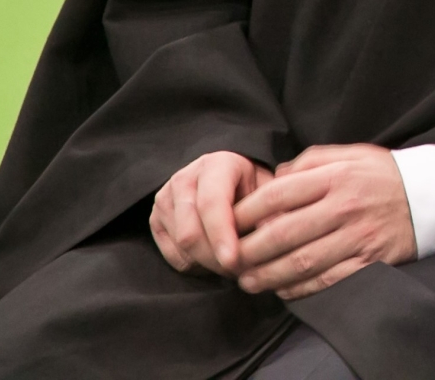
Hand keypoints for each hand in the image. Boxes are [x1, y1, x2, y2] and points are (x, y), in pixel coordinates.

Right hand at [150, 151, 274, 277]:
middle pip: (191, 232)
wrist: (226, 176)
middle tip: (242, 271)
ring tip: (234, 264)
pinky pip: (172, 256)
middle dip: (216, 258)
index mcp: (216, 165)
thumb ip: (272, 209)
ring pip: (181, 246)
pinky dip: (196, 265)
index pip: (211, 204)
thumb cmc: (251, 184)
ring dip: (208, 264)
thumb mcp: (268, 187)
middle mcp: (184, 179)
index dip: (222, 235)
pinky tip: (215, 258)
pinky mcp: (155, 218)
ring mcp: (165, 198)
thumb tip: (279, 237)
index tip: (234, 260)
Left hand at [230, 144, 416, 299]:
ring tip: (247, 281)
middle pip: (283, 234)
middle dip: (248, 251)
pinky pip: (327, 281)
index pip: (277, 195)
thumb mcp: (350, 153)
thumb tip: (275, 177)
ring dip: (267, 276)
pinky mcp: (370, 260)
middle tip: (229, 261)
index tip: (226, 223)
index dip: (244, 212)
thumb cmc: (383, 174)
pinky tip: (282, 290)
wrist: (432, 196)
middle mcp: (345, 207)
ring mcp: (358, 236)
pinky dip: (300, 290)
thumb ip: (310, 160)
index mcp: (336, 177)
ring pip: (301, 263)